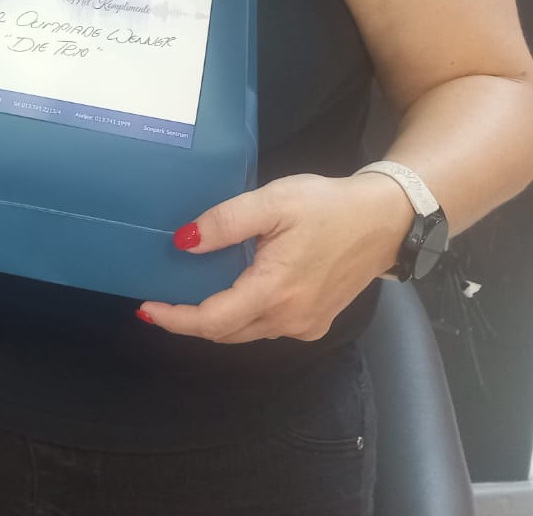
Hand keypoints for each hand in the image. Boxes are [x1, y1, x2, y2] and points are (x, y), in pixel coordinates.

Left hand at [137, 173, 409, 342]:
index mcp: (275, 292)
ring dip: (216, 318)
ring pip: (246, 332)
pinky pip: (267, 326)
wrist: (387, 221)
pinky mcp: (315, 321)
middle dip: (190, 320)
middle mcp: (289, 320)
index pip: (212, 321)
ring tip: (189, 294)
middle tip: (161, 299)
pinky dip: (243, 315)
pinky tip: (231, 291)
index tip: (146, 308)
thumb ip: (226, 222)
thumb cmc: (330, 206)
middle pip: (225, 332)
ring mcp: (305, 325)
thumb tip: (184, 242)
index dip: (176, 318)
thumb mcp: (273, 201)